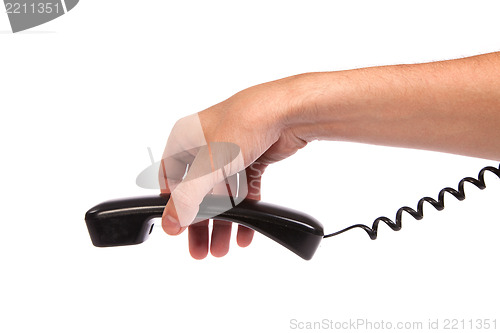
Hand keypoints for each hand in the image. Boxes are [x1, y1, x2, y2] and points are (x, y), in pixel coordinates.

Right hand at [159, 79, 307, 258]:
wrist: (288, 112)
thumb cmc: (245, 122)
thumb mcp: (209, 165)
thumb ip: (188, 197)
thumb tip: (171, 221)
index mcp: (186, 137)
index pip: (170, 177)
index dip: (172, 204)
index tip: (176, 227)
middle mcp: (206, 144)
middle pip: (197, 191)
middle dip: (200, 222)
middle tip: (199, 248)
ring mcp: (230, 151)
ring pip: (222, 194)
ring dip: (223, 222)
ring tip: (222, 248)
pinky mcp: (252, 158)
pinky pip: (243, 192)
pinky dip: (245, 212)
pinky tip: (245, 233)